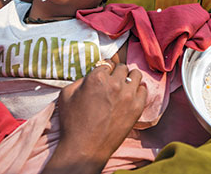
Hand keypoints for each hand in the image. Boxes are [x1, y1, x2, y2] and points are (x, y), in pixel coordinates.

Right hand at [43, 58, 146, 173]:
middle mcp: (115, 83)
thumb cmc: (73, 123)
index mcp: (97, 77)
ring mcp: (128, 95)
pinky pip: (144, 90)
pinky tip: (131, 96)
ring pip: (136, 75)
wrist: (85, 148)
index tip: (105, 74)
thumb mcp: (66, 95)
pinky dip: (138, 91)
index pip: (107, 63)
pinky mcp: (137, 107)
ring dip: (130, 78)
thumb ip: (80, 80)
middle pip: (122, 67)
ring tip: (125, 86)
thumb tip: (91, 76)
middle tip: (114, 82)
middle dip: (117, 73)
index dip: (105, 69)